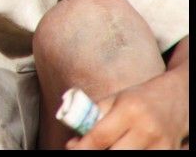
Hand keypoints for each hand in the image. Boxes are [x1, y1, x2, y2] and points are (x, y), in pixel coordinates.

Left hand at [66, 70, 187, 149]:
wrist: (179, 98)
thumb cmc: (140, 98)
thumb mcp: (115, 99)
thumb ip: (93, 116)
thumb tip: (74, 141)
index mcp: (129, 110)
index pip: (100, 136)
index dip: (81, 147)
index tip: (70, 147)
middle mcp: (147, 129)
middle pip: (114, 154)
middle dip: (97, 153)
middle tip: (90, 148)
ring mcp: (161, 145)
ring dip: (114, 154)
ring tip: (108, 145)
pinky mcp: (170, 153)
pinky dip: (130, 155)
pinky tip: (125, 147)